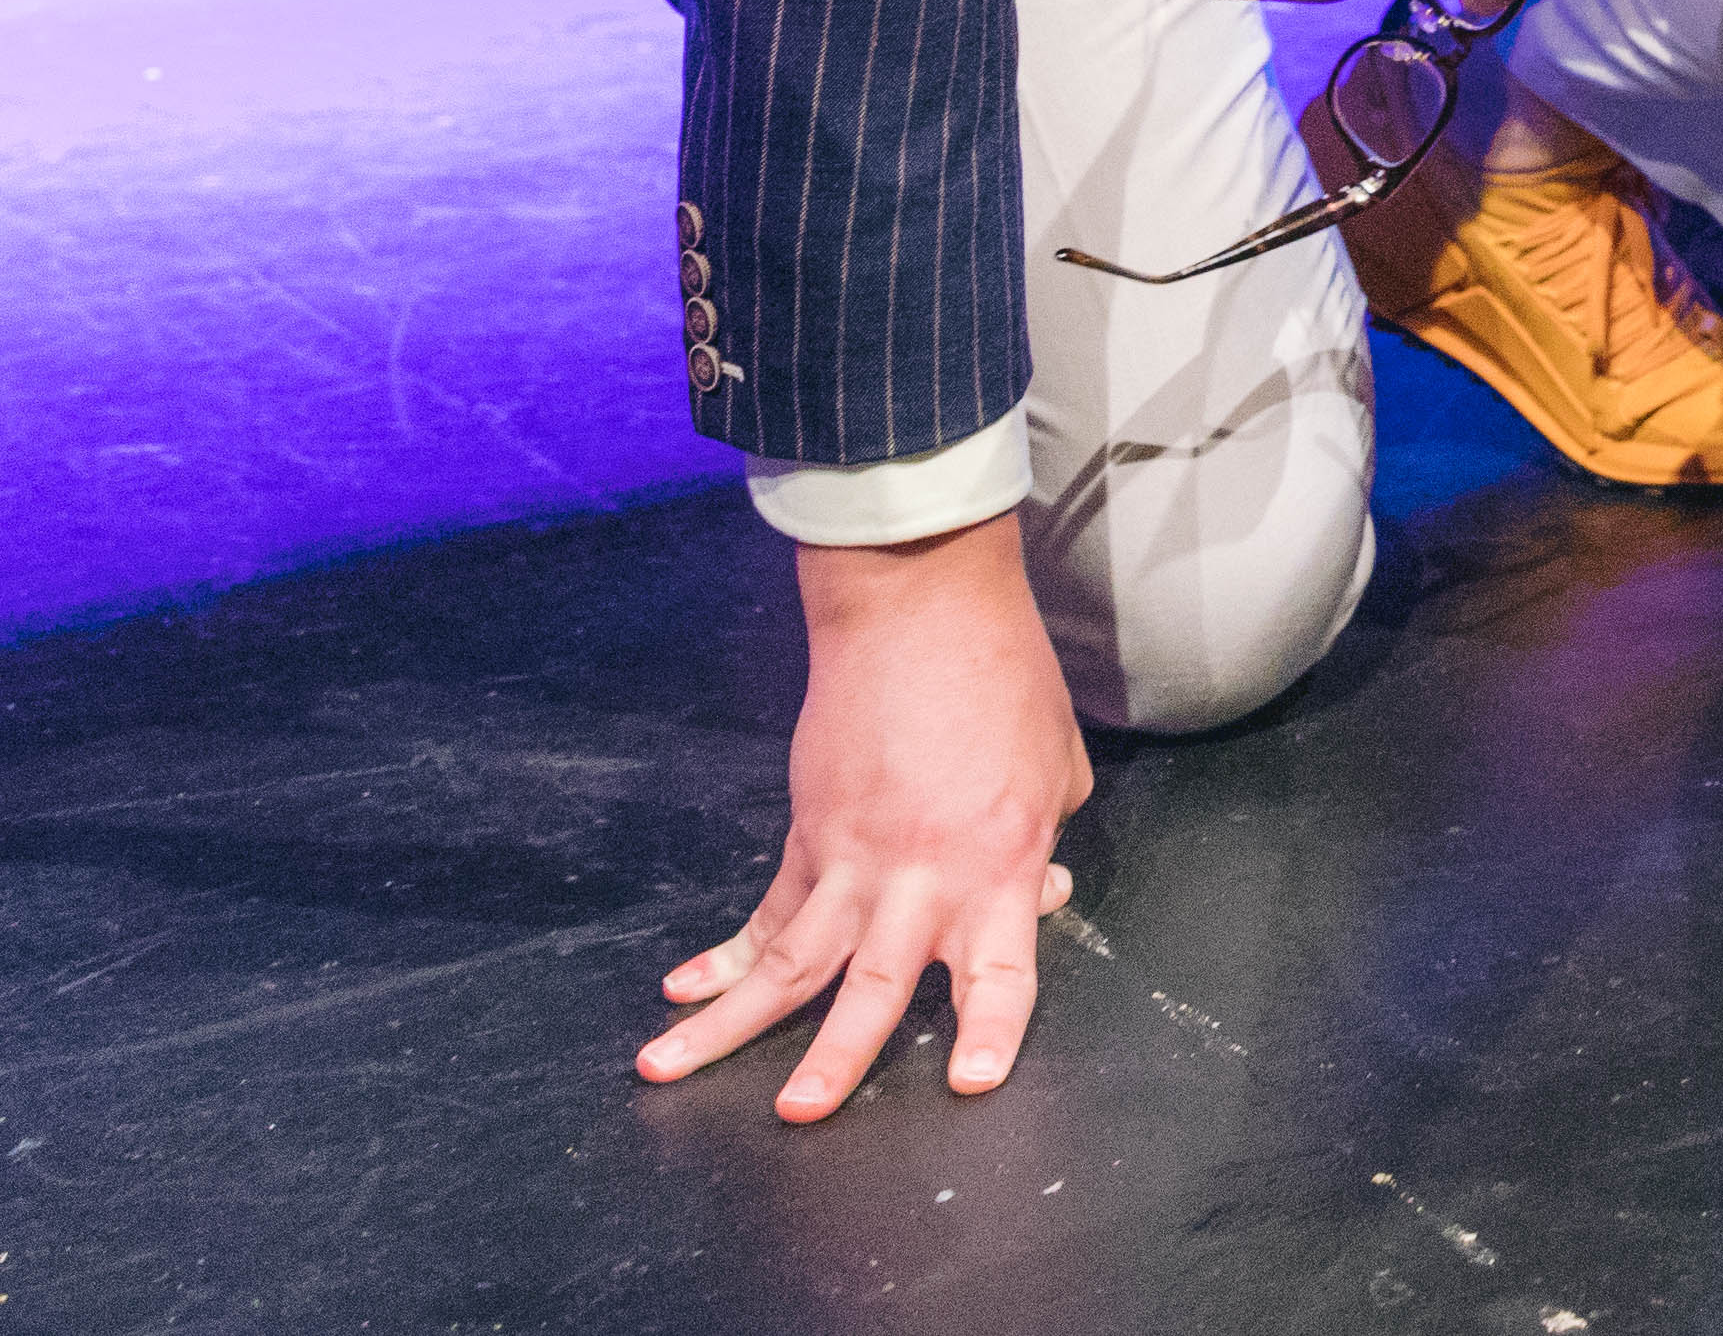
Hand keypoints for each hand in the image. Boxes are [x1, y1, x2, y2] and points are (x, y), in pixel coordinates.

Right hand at [644, 516, 1092, 1121]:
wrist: (918, 605)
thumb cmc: (1003, 677)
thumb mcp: (1056, 766)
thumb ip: (1045, 841)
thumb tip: (1039, 893)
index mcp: (1000, 864)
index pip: (1000, 970)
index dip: (989, 1031)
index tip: (971, 1084)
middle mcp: (921, 877)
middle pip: (876, 987)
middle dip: (836, 1060)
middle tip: (798, 1115)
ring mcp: (854, 858)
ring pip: (788, 960)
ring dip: (727, 1023)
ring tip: (666, 1070)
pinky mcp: (809, 831)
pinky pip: (766, 908)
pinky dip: (723, 953)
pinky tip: (684, 991)